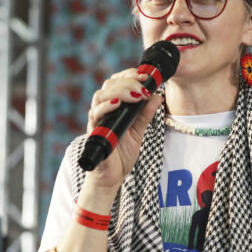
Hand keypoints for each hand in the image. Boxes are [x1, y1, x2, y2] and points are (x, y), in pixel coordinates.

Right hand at [83, 68, 161, 186]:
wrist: (112, 176)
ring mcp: (97, 120)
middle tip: (144, 87)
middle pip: (109, 85)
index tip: (146, 75)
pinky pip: (95, 114)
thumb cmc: (122, 153)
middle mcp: (103, 110)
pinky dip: (105, 107)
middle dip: (128, 81)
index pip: (117, 82)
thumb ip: (145, 114)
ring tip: (136, 94)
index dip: (130, 75)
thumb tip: (158, 96)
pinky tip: (117, 104)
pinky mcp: (93, 132)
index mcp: (113, 107)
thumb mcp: (138, 131)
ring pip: (100, 96)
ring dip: (120, 91)